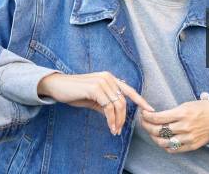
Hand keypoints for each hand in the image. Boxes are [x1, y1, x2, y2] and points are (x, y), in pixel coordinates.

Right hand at [39, 71, 154, 135]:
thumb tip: (115, 116)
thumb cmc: (75, 93)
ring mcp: (102, 81)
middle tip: (119, 130)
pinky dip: (111, 119)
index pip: (129, 90)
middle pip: (124, 101)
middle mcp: (108, 77)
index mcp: (110, 78)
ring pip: (118, 105)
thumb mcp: (94, 99)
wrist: (57, 87)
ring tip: (114, 131)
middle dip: (124, 118)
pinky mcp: (95, 88)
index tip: (150, 109)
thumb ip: (106, 104)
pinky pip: (108, 107)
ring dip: (117, 121)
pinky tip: (110, 126)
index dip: (141, 100)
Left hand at [139, 100, 208, 152]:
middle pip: (158, 130)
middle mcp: (184, 126)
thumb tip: (155, 115)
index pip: (158, 117)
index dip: (147, 116)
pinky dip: (164, 146)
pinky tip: (162, 140)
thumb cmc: (204, 108)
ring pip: (163, 142)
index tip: (143, 113)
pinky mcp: (191, 146)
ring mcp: (187, 138)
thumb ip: (172, 111)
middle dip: (147, 126)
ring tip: (151, 132)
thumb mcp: (188, 104)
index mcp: (183, 113)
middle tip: (144, 122)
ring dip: (153, 137)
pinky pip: (173, 149)